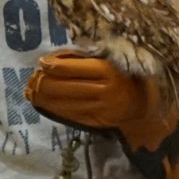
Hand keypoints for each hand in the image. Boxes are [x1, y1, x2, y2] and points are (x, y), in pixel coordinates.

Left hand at [26, 51, 176, 150]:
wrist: (146, 103)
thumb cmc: (127, 75)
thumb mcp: (112, 60)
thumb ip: (88, 58)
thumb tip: (55, 58)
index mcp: (109, 70)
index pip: (72, 68)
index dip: (52, 65)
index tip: (42, 62)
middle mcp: (104, 89)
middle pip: (63, 86)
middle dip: (43, 82)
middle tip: (33, 78)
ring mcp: (100, 107)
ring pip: (63, 102)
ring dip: (43, 97)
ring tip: (32, 91)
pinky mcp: (97, 120)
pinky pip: (70, 114)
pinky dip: (54, 108)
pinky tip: (44, 103)